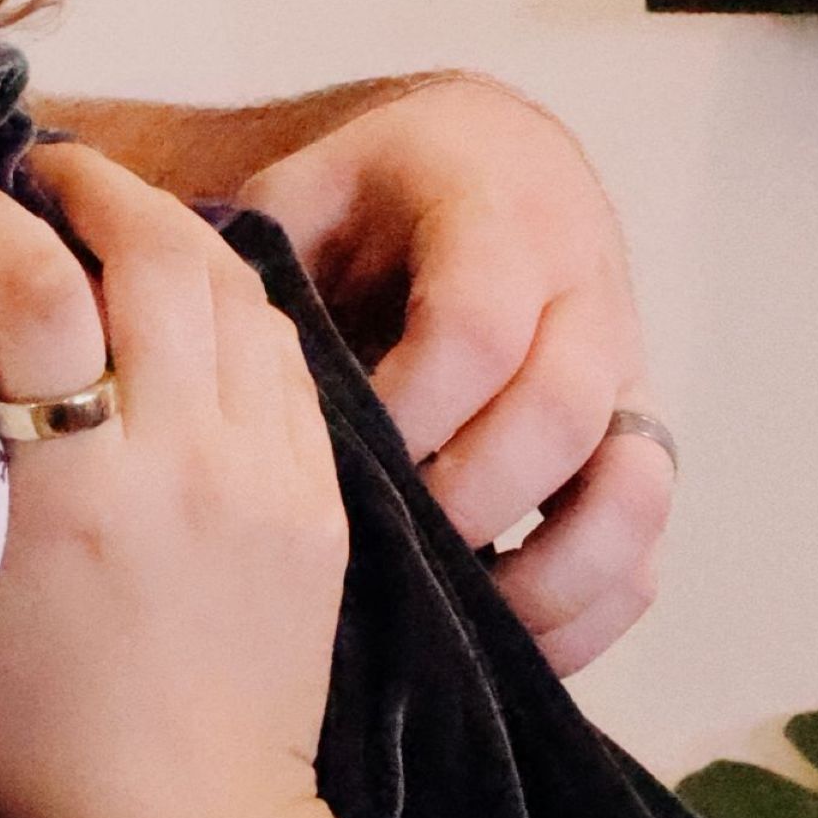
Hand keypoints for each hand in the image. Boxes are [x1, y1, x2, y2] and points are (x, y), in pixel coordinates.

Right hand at [0, 156, 369, 817]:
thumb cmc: (30, 743)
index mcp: (71, 494)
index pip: (39, 290)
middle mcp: (182, 461)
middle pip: (160, 255)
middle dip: (96, 190)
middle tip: (46, 180)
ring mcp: (267, 475)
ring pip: (237, 291)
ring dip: (172, 232)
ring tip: (115, 222)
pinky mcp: (319, 499)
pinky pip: (285, 355)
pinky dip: (231, 304)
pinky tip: (188, 307)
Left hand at [232, 76, 675, 666]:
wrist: (489, 173)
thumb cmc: (372, 202)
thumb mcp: (307, 190)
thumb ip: (256, 254)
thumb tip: (173, 341)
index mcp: (499, 217)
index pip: (475, 325)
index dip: (405, 405)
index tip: (326, 455)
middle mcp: (584, 296)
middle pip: (559, 413)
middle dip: (465, 497)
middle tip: (380, 544)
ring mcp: (625, 380)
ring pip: (632, 490)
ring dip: (546, 572)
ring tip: (452, 612)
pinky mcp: (639, 451)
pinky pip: (644, 553)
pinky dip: (585, 616)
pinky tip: (500, 644)